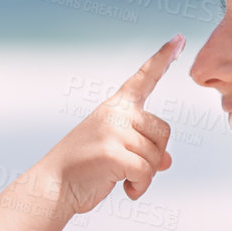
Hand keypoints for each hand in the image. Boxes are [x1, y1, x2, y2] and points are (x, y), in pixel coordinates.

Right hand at [34, 34, 181, 214]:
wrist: (53, 186)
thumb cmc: (84, 168)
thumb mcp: (116, 151)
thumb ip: (142, 149)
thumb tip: (167, 162)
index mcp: (115, 106)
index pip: (144, 78)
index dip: (163, 58)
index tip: (178, 38)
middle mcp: (116, 113)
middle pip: (163, 131)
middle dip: (155, 156)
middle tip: (133, 169)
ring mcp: (113, 130)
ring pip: (156, 156)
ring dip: (145, 176)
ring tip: (121, 179)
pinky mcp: (112, 152)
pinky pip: (146, 172)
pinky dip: (140, 187)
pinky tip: (127, 191)